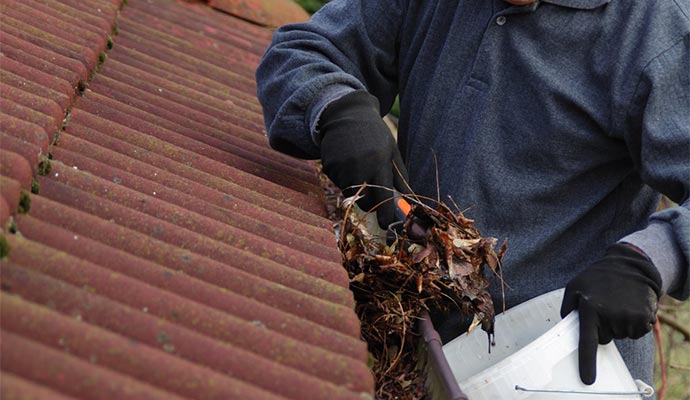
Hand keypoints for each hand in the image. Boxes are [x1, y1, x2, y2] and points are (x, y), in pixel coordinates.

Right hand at [319, 90, 408, 227]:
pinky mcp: (328, 166)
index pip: (384, 197)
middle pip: (364, 202)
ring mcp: (341, 167)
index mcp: (379, 162)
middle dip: (370, 203)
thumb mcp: (392, 151)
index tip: (388, 225)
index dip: (386, 214)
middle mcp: (359, 166)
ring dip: (357, 188)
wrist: (346, 114)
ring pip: (351, 193)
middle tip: (374, 195)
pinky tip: (347, 162)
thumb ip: (400, 177)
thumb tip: (408, 201)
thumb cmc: (375, 134)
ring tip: (359, 167)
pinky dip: (344, 179)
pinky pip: (338, 183)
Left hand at [560, 243, 660, 384]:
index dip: (587, 362)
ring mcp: (629, 317)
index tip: (587, 380)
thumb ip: (567, 308)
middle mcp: (610, 315)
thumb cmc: (597, 277)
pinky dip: (633, 322)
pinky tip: (630, 305)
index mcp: (590, 308)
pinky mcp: (645, 318)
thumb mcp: (574, 286)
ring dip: (619, 323)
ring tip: (618, 302)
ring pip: (620, 335)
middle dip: (603, 327)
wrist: (630, 265)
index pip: (587, 341)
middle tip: (605, 306)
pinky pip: (636, 332)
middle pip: (604, 339)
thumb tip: (567, 327)